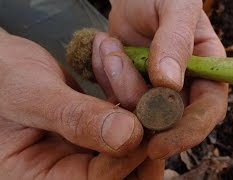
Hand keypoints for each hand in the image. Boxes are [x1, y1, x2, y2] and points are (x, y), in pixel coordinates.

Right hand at [0, 32, 163, 178]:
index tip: (144, 115)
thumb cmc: (0, 79)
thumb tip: (128, 135)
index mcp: (44, 178)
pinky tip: (108, 57)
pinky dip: (121, 84)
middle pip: (128, 167)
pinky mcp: (98, 126)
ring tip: (113, 55)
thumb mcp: (31, 97)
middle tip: (135, 83)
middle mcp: (71, 169)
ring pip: (132, 135)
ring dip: (131, 93)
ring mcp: (88, 147)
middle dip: (139, 123)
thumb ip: (75, 118)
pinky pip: (124, 112)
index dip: (129, 153)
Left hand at [93, 0, 227, 160]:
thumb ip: (176, 41)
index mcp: (207, 71)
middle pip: (168, 121)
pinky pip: (114, 99)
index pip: (207, 112)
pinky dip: (103, 75)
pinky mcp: (130, 89)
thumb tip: (170, 84)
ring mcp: (154, 91)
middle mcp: (185, 87)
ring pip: (136, 112)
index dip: (187, 132)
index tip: (158, 144)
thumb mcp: (176, 7)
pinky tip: (104, 46)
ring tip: (109, 43)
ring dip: (116, 79)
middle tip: (115, 64)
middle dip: (139, 104)